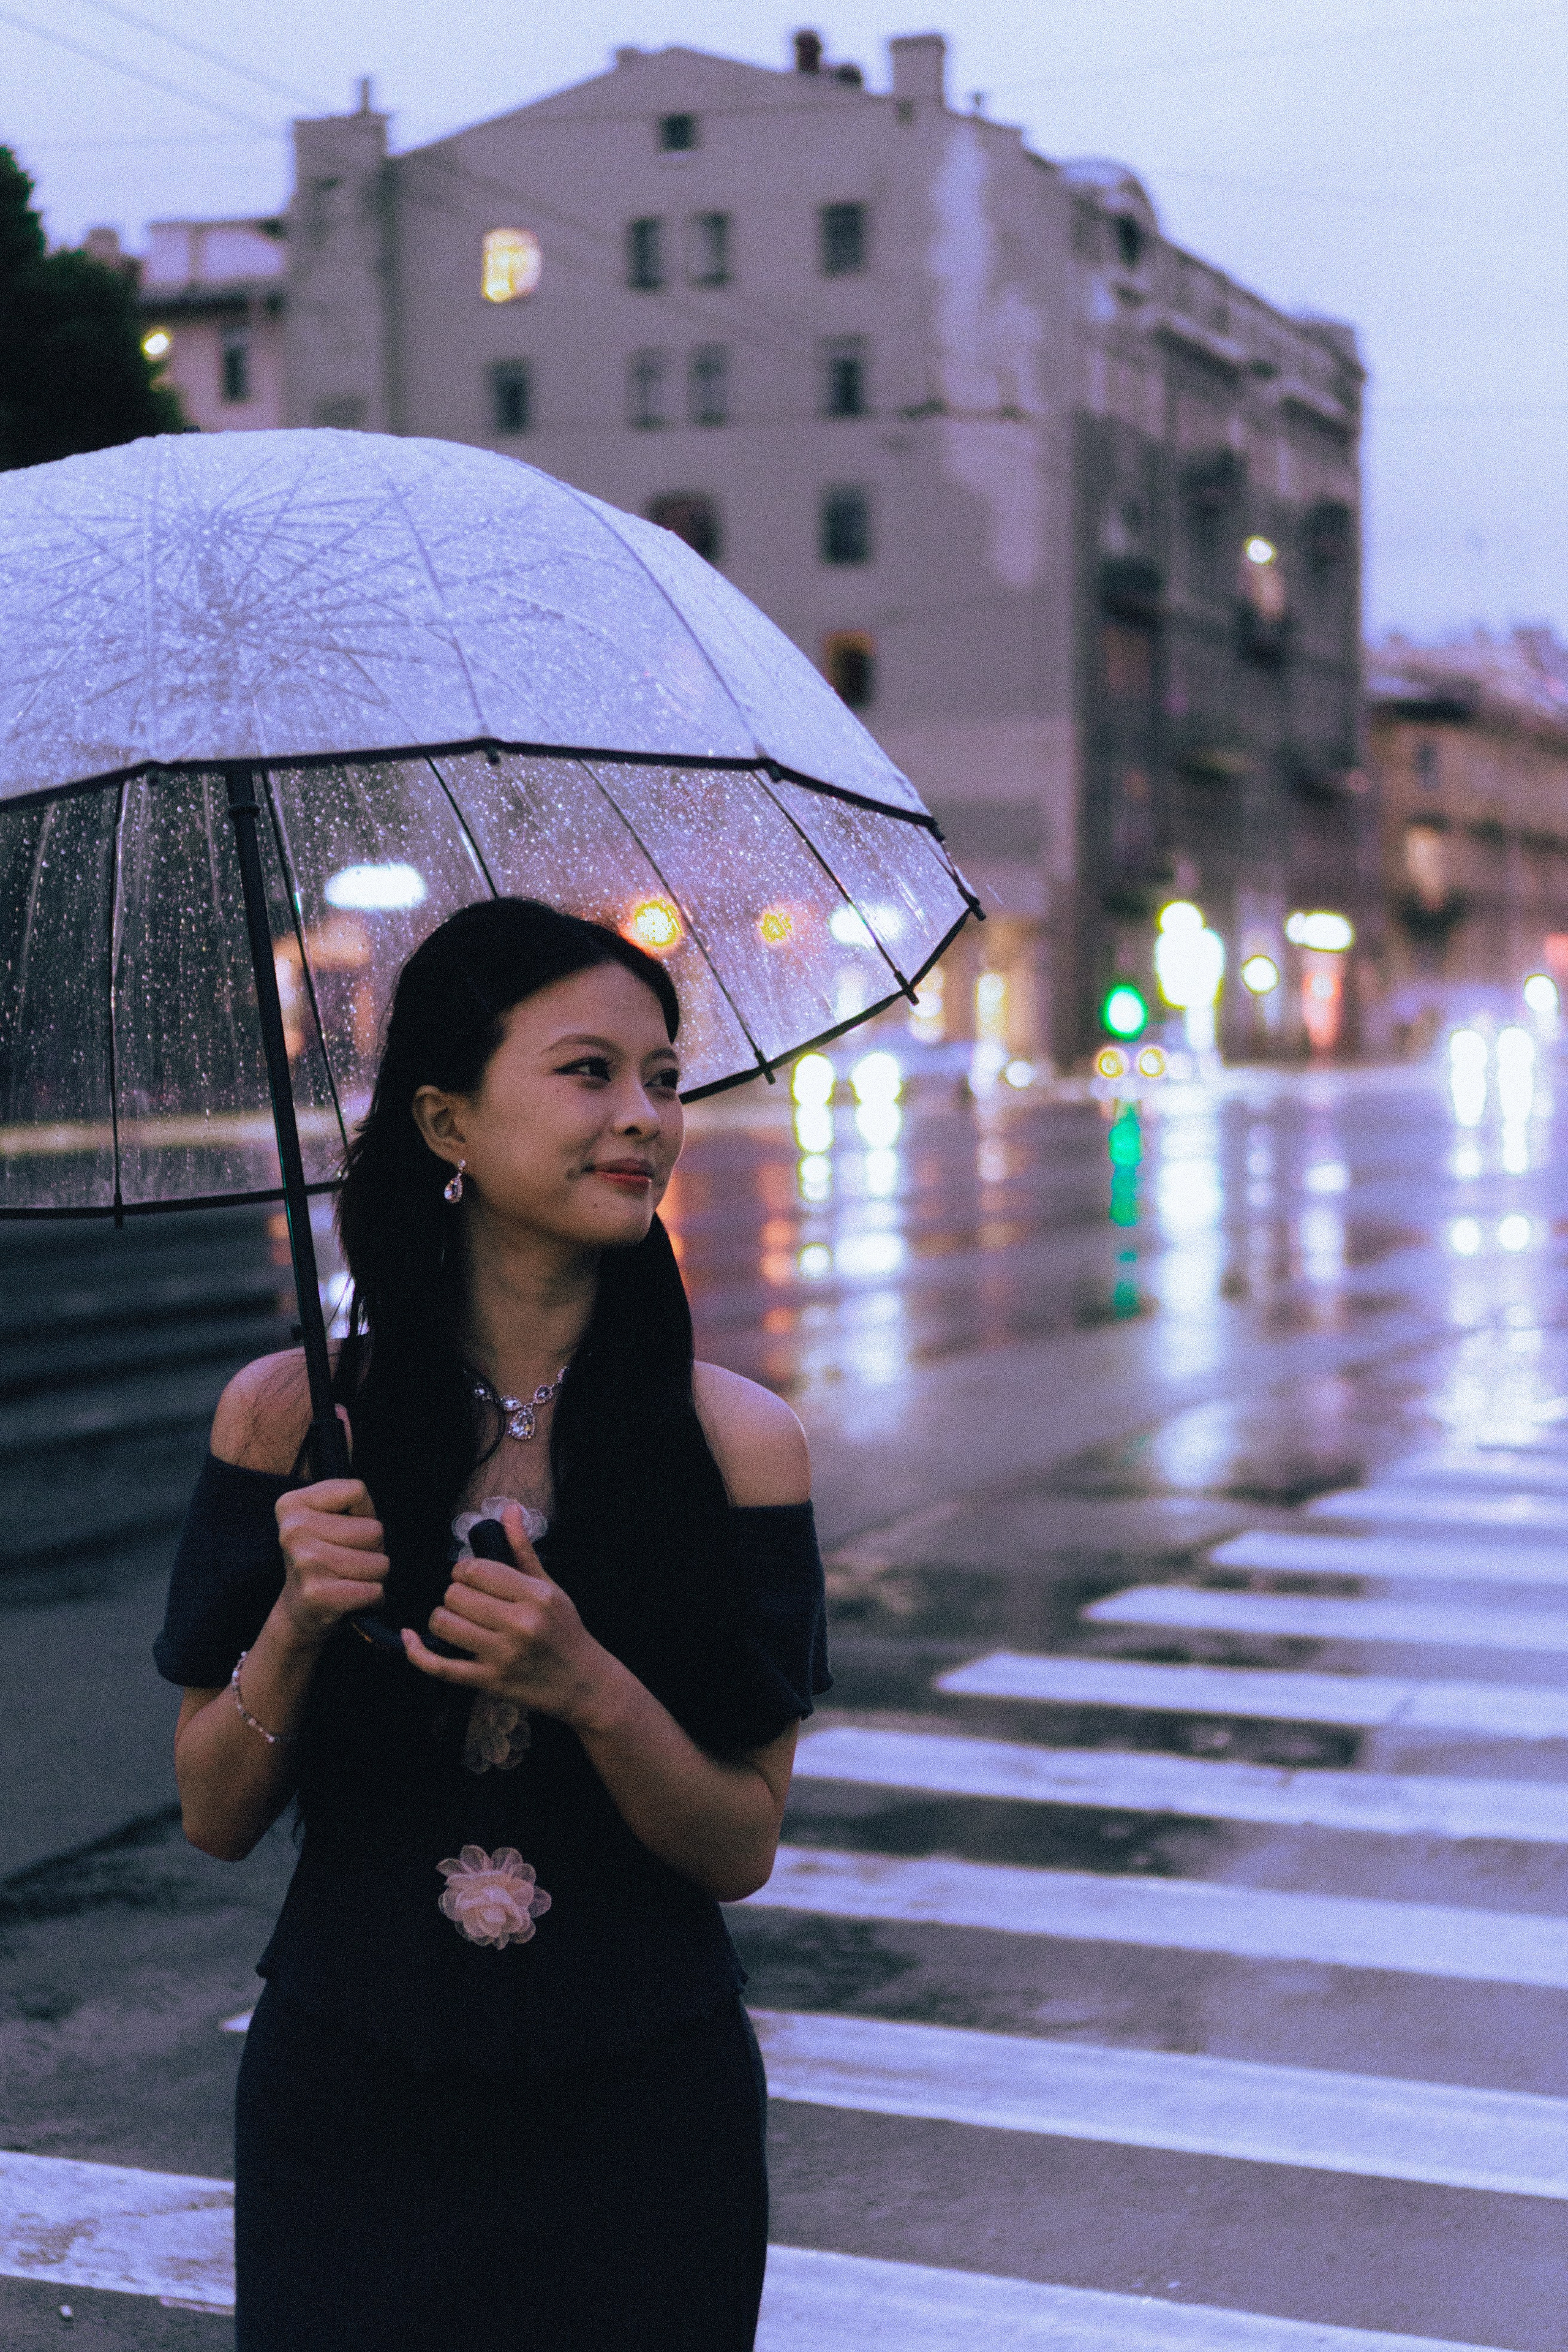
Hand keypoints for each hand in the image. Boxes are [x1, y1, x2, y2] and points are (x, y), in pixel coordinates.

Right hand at [273, 1472, 388, 1648]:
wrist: (299, 1611)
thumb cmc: (324, 1557)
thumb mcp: (328, 1518)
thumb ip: (352, 1504)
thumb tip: (375, 1529)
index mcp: (291, 1504)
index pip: (357, 1491)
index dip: (363, 1513)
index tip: (344, 1529)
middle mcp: (292, 1531)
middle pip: (374, 1529)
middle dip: (373, 1548)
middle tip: (350, 1560)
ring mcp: (304, 1562)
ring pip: (379, 1562)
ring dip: (374, 1574)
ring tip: (351, 1578)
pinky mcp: (317, 1594)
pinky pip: (375, 1590)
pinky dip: (373, 1597)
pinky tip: (352, 1598)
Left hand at [402, 1504, 617, 1726]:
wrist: (582, 1682)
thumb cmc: (565, 1629)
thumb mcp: (551, 1587)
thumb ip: (523, 1550)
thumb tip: (509, 1509)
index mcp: (535, 1596)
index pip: (476, 1570)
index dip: (462, 1570)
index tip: (469, 1577)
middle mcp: (520, 1625)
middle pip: (456, 1595)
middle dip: (454, 1594)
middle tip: (466, 1601)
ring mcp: (503, 1656)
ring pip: (444, 1625)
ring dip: (441, 1618)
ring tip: (455, 1618)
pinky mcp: (490, 1682)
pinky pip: (441, 1667)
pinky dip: (417, 1652)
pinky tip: (409, 1638)